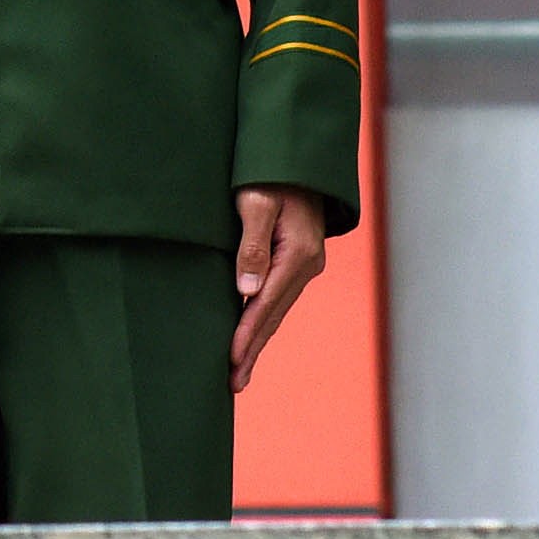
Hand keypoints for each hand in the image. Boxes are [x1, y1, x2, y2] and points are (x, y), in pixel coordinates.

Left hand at [228, 185, 330, 391]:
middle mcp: (307, 265)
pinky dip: (264, 320)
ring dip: (258, 340)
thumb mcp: (255, 201)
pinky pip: (279, 298)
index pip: (266, 304)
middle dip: (252, 349)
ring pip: (277, 310)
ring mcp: (305, 264)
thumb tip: (247, 291)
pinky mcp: (298, 260)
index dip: (247, 334)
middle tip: (234, 383)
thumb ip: (251, 244)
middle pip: (274, 316)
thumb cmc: (269, 172)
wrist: (297, 155)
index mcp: (298, 254)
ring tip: (240, 371)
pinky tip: (252, 335)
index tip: (231, 360)